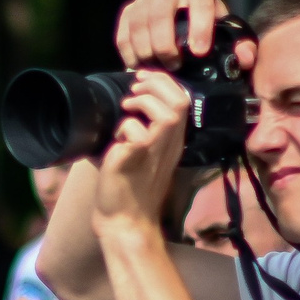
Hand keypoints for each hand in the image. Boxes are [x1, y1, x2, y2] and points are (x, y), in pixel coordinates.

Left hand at [90, 73, 190, 241]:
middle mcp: (169, 145)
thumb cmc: (129, 187)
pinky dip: (124, 126)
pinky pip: (136, 131)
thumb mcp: (143, 152)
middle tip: (134, 88)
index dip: (164, 81)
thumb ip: (145, 128)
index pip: (182, 99)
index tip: (143, 78)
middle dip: (155, 84)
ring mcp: (155, 152)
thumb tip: (131, 101)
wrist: (125, 221)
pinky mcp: (136, 159)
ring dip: (143, 101)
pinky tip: (117, 139)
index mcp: (172, 141)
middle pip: (179, 101)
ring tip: (127, 106)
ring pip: (166, 113)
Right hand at [112, 0, 255, 72]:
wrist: (186, 22)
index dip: (199, 27)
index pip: (199, 1)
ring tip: (157, 70)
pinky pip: (124, 31)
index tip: (199, 52)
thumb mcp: (230, 36)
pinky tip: (139, 66)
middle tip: (174, 66)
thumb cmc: (210, 31)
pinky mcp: (130, 10)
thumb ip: (243, 48)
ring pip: (139, 22)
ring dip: (146, 50)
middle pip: (161, 10)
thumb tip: (243, 59)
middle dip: (165, 42)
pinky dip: (129, 52)